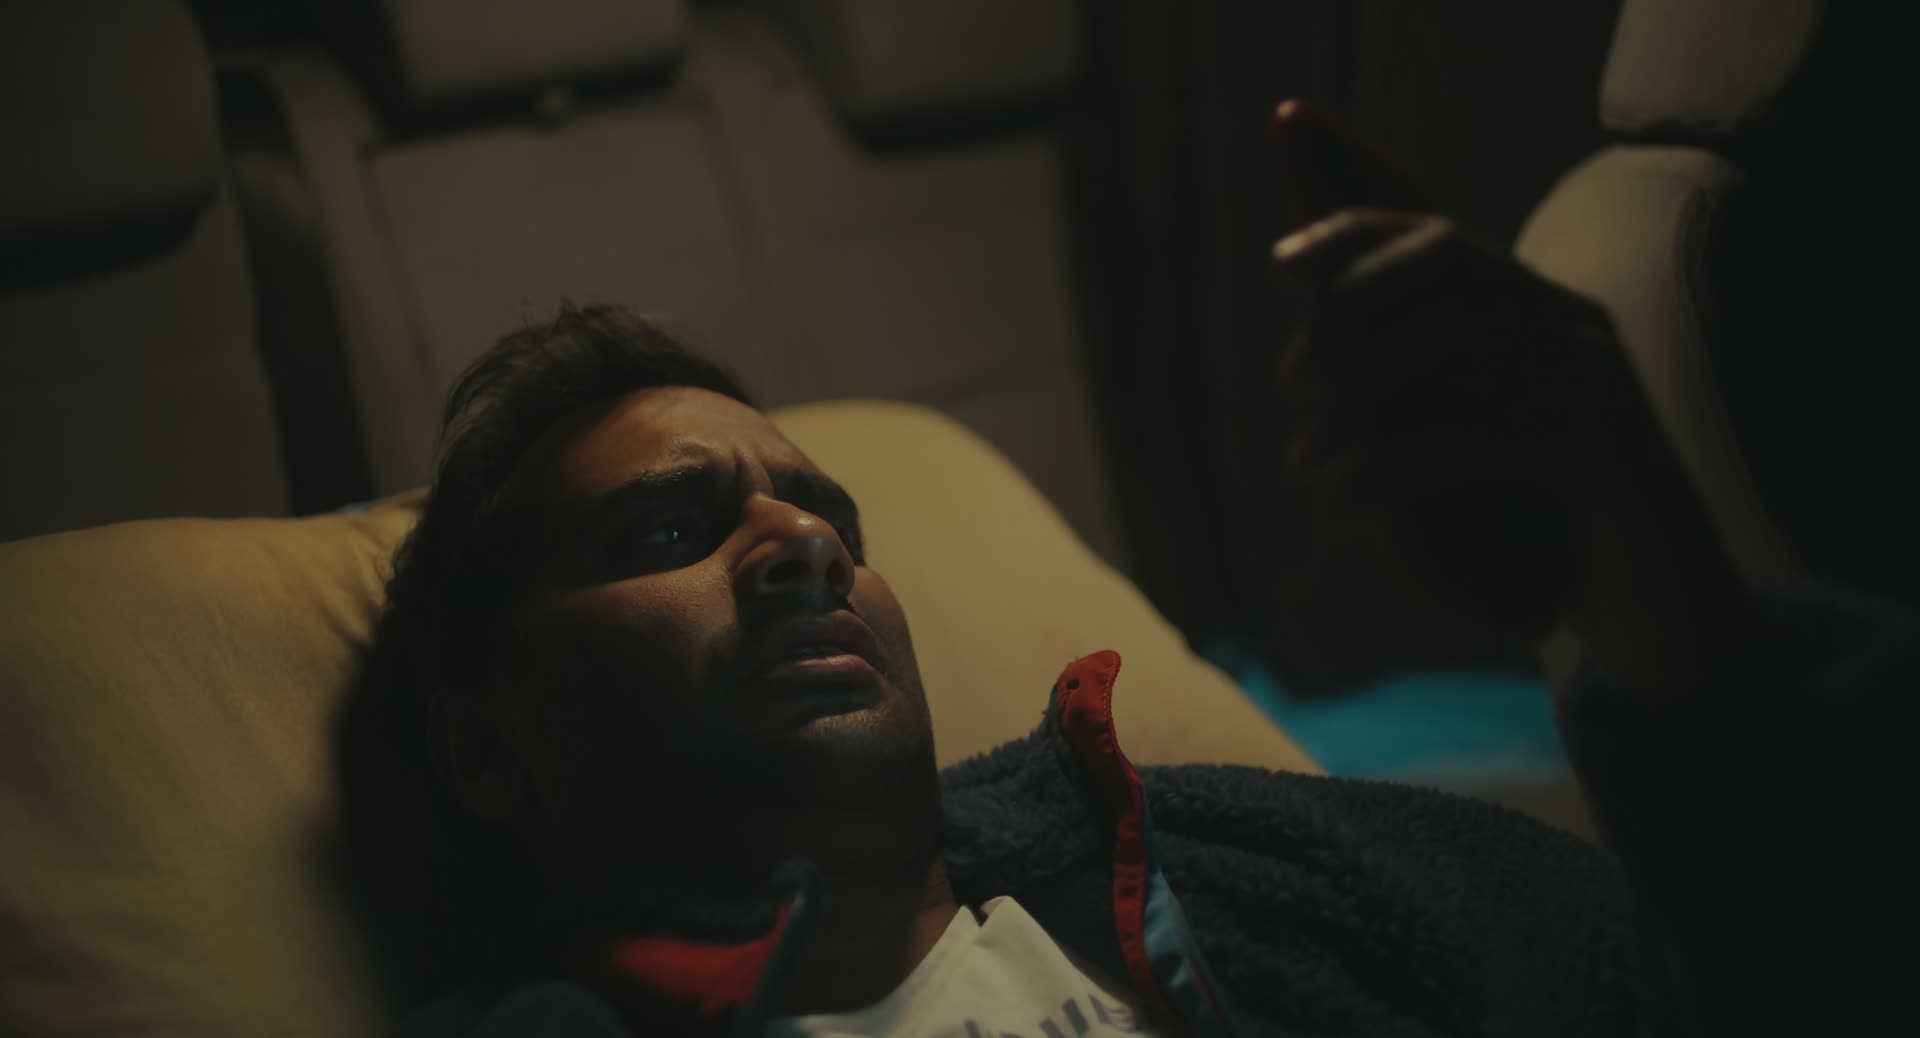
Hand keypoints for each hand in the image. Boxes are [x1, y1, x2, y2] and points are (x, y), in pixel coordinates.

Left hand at [1273, 209, 1748, 668]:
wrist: (1661, 614)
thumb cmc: (1546, 534)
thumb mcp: (1467, 451)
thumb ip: (1414, 400)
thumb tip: (1307, 367)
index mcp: (1541, 313)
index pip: (1441, 241)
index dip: (1357, 238)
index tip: (1283, 262)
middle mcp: (1573, 325)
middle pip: (1444, 264)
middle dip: (1352, 306)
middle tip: (1293, 378)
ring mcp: (1594, 378)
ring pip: (1453, 339)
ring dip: (1358, 397)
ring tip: (1302, 461)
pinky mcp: (1601, 449)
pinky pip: (1474, 432)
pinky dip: (1390, 465)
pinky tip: (1344, 503)